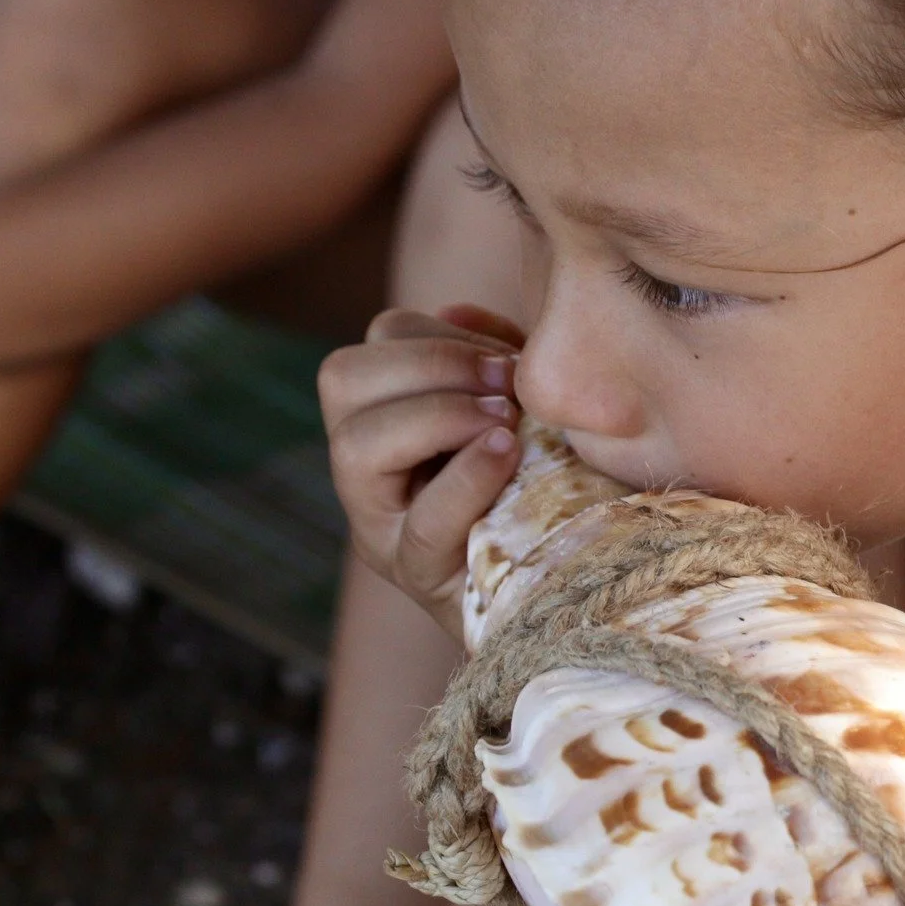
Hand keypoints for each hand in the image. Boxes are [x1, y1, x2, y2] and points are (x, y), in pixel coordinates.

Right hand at [320, 303, 524, 636]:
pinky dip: (467, 476)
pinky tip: (510, 453)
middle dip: (429, 364)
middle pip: (341, 379)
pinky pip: (426, 521)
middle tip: (505, 383)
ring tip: (506, 422)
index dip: (435, 336)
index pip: (372, 348)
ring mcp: (380, 528)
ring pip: (355, 446)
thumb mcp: (520, 414)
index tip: (510, 358)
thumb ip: (494, 361)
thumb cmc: (544, 489)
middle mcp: (363, 472)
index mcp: (381, 420)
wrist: (562, 594)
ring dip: (438, 414)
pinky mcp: (419, 578)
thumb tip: (460, 311)